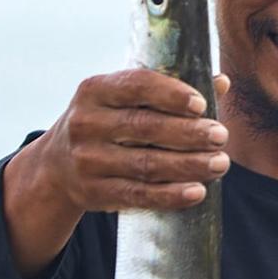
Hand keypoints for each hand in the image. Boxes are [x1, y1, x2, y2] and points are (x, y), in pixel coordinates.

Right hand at [2, 70, 230, 276]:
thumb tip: (222, 83)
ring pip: (145, 164)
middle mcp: (86, 123)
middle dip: (189, 133)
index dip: (171, 94)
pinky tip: (197, 191)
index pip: (136, 85)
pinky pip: (137, 194)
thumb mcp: (122, 100)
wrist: (55, 168)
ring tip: (220, 163)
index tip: (201, 104)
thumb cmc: (106, 123)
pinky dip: (170, 195)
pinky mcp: (93, 192)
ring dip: (188, 165)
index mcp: (94, 90)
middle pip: (145, 127)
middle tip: (221, 136)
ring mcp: (87, 160)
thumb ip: (169, 91)